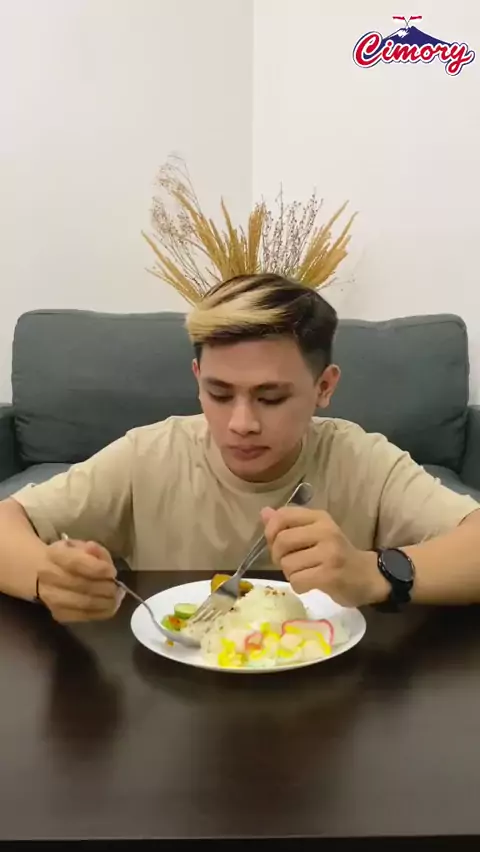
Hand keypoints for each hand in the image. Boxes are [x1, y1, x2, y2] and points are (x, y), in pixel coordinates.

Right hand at [38, 539, 122, 622]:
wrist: (41, 575)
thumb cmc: (66, 557)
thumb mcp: (80, 546)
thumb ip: (94, 550)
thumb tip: (102, 559)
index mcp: (54, 555)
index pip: (76, 564)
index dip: (98, 569)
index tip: (112, 572)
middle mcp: (49, 578)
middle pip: (82, 586)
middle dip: (106, 588)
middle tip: (118, 587)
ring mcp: (52, 599)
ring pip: (84, 604)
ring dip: (106, 602)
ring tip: (117, 597)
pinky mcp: (58, 614)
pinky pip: (84, 617)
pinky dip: (101, 612)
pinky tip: (111, 606)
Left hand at [261, 506, 388, 606]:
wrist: (368, 577)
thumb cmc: (337, 554)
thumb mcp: (315, 533)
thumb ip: (289, 524)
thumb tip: (264, 512)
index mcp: (320, 517)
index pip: (283, 515)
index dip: (271, 531)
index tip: (276, 544)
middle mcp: (325, 531)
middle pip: (282, 541)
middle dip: (278, 557)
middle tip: (289, 564)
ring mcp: (329, 553)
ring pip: (287, 564)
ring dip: (290, 574)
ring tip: (304, 574)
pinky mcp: (330, 575)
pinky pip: (297, 581)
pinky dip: (298, 586)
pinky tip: (309, 584)